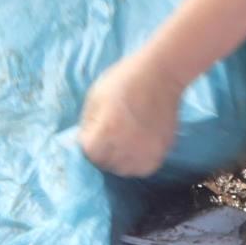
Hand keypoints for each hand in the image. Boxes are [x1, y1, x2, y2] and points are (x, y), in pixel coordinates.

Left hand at [77, 52, 181, 176]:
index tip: (95, 129)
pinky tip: (137, 145)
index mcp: (106, 132)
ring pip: (124, 170)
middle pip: (105, 164)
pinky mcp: (161, 152)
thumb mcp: (94, 98)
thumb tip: (84, 145)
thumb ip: (87, 125)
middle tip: (110, 134)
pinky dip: (137, 160)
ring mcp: (145, 152)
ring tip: (123, 141)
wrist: (161, 74)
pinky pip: (143, 168)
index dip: (89, 141)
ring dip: (120, 160)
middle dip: (103, 152)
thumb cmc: (124, 81)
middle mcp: (126, 147)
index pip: (88, 153)